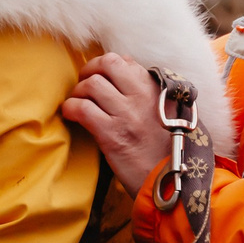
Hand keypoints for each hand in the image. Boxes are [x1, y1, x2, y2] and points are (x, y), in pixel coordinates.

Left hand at [62, 53, 170, 198]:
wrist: (172, 181)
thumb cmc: (170, 151)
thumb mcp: (171, 115)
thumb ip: (152, 96)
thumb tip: (128, 81)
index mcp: (156, 90)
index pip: (125, 61)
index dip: (106, 66)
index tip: (101, 77)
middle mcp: (142, 97)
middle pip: (107, 63)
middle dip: (89, 70)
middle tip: (84, 84)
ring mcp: (127, 114)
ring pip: (91, 84)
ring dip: (78, 92)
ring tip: (77, 103)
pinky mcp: (112, 134)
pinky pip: (82, 109)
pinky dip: (71, 108)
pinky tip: (71, 115)